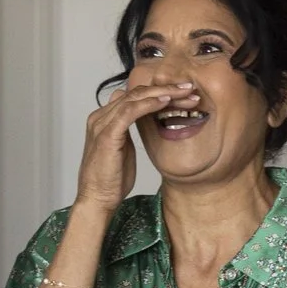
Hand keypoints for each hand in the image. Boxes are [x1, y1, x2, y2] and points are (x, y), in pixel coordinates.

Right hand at [77, 80, 195, 208]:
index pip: (134, 96)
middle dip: (166, 89)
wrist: (96, 199)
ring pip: (134, 98)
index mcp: (104, 119)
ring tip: (184, 93)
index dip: (160, 92)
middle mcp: (101, 116)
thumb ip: (127, 130)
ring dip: (162, 93)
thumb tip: (136, 115)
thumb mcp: (123, 148)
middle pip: (136, 92)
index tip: (184, 94)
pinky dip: (148, 104)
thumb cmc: (110, 180)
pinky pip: (129, 112)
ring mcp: (102, 124)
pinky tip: (165, 102)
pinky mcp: (106, 135)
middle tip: (190, 88)